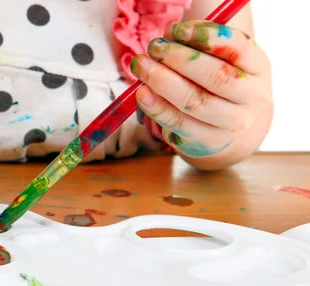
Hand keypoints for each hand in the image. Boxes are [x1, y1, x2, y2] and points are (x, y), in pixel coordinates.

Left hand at [130, 21, 272, 168]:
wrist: (232, 131)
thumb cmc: (220, 85)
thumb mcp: (222, 62)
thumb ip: (199, 49)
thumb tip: (166, 39)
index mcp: (258, 67)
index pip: (238, 48)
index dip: (206, 36)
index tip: (176, 30)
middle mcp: (251, 97)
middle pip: (216, 76)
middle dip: (180, 58)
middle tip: (154, 47)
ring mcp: (231, 123)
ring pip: (195, 101)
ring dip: (163, 81)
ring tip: (141, 66)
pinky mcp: (207, 142)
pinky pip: (178, 123)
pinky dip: (157, 107)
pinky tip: (141, 93)